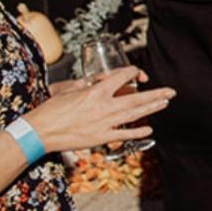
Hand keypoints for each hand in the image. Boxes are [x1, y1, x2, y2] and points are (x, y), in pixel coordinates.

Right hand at [26, 67, 173, 152]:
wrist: (39, 132)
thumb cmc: (52, 109)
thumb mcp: (71, 88)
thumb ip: (90, 83)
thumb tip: (101, 80)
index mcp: (96, 91)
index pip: (124, 76)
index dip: (134, 72)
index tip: (138, 74)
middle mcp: (104, 106)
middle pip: (137, 98)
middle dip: (156, 94)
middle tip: (171, 91)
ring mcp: (103, 123)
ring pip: (134, 114)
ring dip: (152, 108)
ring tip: (165, 103)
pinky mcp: (100, 138)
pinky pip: (123, 135)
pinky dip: (138, 132)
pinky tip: (149, 129)